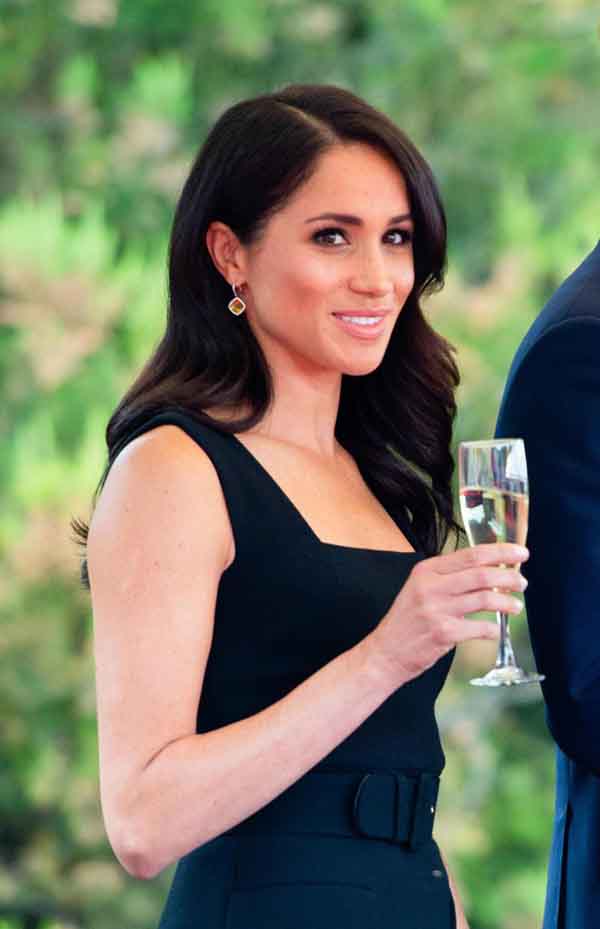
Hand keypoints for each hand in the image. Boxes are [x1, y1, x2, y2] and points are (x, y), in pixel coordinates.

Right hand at [368, 543, 528, 687]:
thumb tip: (488, 569)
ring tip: (516, 606)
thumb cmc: (407, 620)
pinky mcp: (443, 633)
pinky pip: (479, 628)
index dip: (500, 552)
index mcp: (427, 570)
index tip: (520, 553)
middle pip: (481, 574)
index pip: (471, 554)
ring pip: (484, 598)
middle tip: (523, 582)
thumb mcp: (420, 588)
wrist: (385, 652)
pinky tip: (496, 630)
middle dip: (509, 577)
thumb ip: (448, 577)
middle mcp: (431, 586)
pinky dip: (492, 629)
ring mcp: (437, 609)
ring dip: (506, 602)